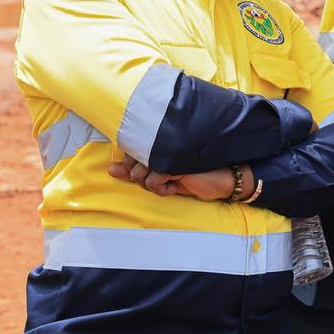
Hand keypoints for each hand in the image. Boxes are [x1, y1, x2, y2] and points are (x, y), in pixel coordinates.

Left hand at [108, 155, 245, 201]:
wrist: (222, 178)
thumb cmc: (193, 176)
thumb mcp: (162, 178)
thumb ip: (137, 173)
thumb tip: (112, 170)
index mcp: (159, 144)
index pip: (130, 154)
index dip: (132, 167)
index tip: (149, 173)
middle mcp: (161, 145)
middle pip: (132, 165)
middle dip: (142, 179)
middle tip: (161, 179)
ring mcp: (168, 153)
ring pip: (140, 174)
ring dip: (152, 185)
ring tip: (169, 183)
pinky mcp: (175, 163)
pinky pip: (153, 181)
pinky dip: (162, 189)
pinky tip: (175, 186)